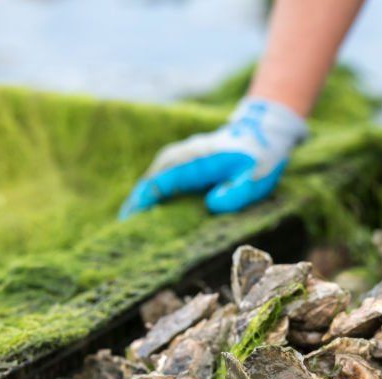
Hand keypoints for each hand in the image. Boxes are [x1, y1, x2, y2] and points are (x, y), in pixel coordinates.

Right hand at [119, 98, 306, 218]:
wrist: (260, 135)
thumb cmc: (258, 159)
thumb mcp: (253, 177)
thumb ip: (236, 192)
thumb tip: (212, 205)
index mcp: (192, 160)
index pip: (158, 182)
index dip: (142, 204)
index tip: (128, 225)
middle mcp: (178, 159)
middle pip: (147, 185)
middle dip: (133, 210)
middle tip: (121, 240)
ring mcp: (176, 162)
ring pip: (149, 185)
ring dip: (138, 208)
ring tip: (127, 236)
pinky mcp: (179, 169)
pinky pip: (158, 186)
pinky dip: (149, 203)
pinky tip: (145, 223)